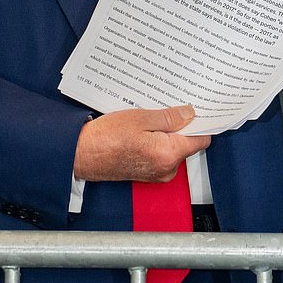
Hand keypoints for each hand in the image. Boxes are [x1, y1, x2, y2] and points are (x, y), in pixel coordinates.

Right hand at [73, 105, 209, 182]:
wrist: (81, 155)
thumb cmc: (105, 138)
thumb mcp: (140, 118)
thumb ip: (169, 117)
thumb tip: (189, 113)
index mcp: (168, 154)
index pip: (201, 139)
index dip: (200, 123)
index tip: (196, 110)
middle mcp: (166, 169)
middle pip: (187, 144)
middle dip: (180, 126)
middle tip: (166, 108)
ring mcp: (157, 173)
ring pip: (173, 148)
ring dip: (166, 133)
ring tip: (148, 119)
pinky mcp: (147, 174)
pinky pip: (161, 154)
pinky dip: (156, 142)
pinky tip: (142, 130)